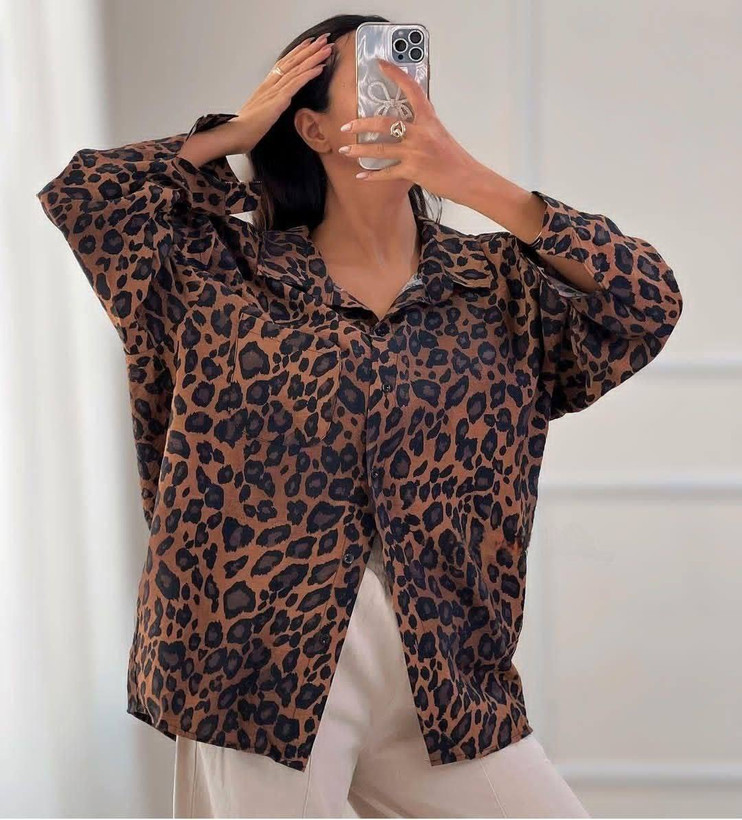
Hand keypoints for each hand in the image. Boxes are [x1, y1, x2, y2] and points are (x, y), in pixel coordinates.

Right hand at [233, 34, 332, 151]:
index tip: (310, 42)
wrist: (236, 133)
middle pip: (293, 61)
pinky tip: (319, 68)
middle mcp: (270, 84)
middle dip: (310, 49)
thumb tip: (276, 105)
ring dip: (313, 58)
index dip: (298, 51)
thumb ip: (269, 105)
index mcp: (266, 85)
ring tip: (327, 49)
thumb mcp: (261, 112)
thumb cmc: (246, 127)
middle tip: (324, 38)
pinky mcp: (278, 101)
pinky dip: (308, 74)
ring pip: (297, 69)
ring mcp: (274, 91)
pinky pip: (296, 84)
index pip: (284, 63)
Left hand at [337, 59, 483, 201]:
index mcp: (428, 119)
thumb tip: (404, 123)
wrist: (467, 178)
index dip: (395, 74)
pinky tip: (361, 176)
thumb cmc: (454, 158)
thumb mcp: (439, 134)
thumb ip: (422, 126)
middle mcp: (420, 132)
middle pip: (384, 123)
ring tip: (345, 151)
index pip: (411, 89)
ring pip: (380, 149)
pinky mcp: (412, 170)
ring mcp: (415, 152)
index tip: (381, 64)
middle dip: (361, 125)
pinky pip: (386, 172)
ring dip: (359, 151)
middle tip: (346, 126)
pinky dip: (372, 175)